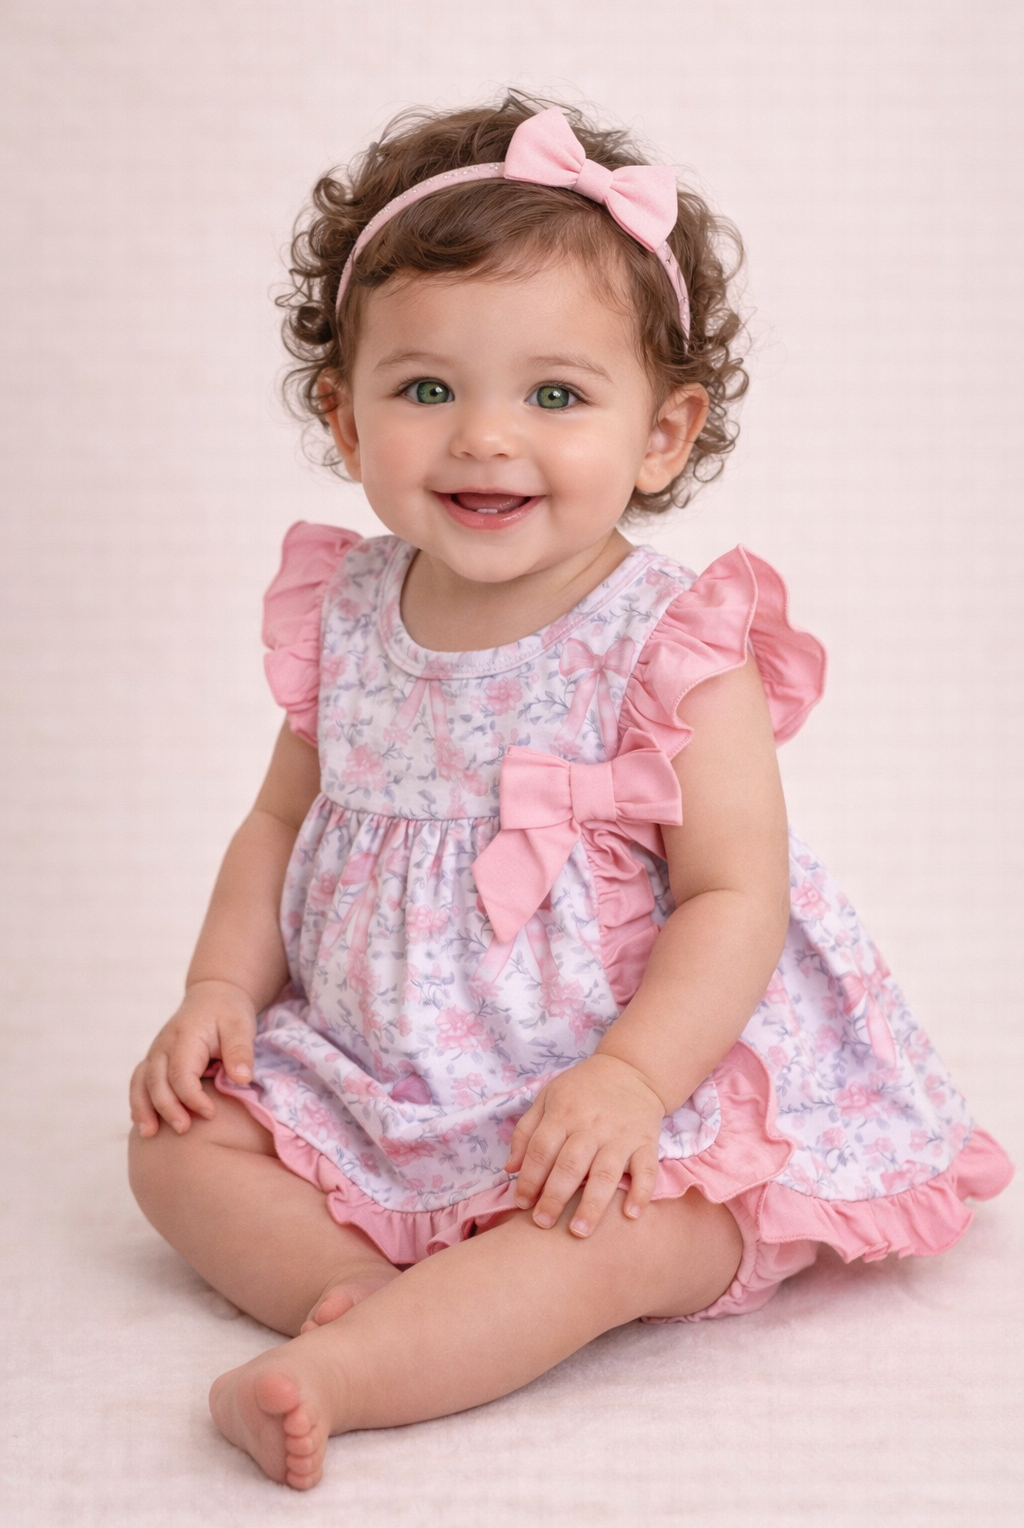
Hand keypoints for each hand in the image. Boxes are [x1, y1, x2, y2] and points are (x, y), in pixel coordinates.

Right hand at [129, 979, 256, 1137]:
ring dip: (143, 1108)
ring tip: (149, 1134)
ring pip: (140, 1083)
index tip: (210, 1114)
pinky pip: (139, 1082)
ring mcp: (155, 1053)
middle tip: (183, 1130)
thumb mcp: (241, 1025)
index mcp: (184, 1037)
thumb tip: (242, 1079)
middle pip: (156, 1081)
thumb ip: (240, 1050)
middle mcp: (163, 1046)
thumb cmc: (228, 1012)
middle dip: (167, 1108)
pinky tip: (143, 1123)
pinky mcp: (154, 1060)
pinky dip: (138, 1102)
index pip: (181, 1073)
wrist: (213, 996)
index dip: (192, 1097)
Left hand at [504, 1054, 665, 1237]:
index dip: (529, 1178)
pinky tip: (630, 1215)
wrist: (631, 1070)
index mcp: (563, 1113)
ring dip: (593, 1204)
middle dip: (555, 1197)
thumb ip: (526, 1131)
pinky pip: (646, 1170)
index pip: (541, 1149)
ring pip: (605, 1173)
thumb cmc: (582, 1089)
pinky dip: (640, 1192)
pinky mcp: (646, 1141)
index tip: (521, 1203)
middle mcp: (591, 1125)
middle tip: (543, 1224)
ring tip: (579, 1232)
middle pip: (570, 1165)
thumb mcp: (548, 1097)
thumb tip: (510, 1169)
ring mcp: (620, 1135)